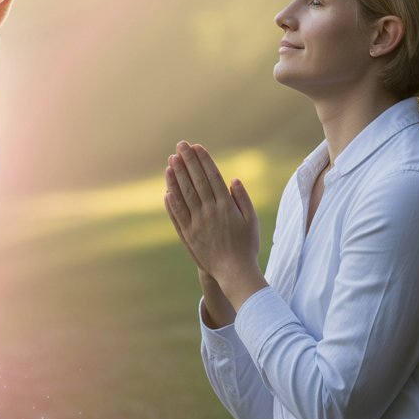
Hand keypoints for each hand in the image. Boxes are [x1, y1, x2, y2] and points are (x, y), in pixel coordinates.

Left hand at [164, 142, 265, 309]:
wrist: (234, 273)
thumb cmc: (247, 246)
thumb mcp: (251, 220)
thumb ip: (242, 199)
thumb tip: (232, 179)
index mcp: (226, 207)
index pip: (212, 177)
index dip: (203, 161)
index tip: (196, 147)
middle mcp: (209, 213)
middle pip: (196, 182)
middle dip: (187, 162)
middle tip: (180, 146)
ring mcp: (196, 224)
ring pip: (184, 196)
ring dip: (176, 177)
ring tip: (171, 161)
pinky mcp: (188, 236)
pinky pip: (177, 215)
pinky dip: (171, 201)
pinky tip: (167, 189)